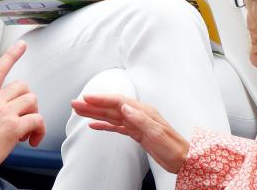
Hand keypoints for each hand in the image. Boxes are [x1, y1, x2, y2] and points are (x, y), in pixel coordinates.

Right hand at [0, 41, 44, 180]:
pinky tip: (32, 139)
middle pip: (23, 86)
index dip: (11, 55)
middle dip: (27, 100)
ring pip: (32, 100)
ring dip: (33, 114)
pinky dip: (39, 130)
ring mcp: (4, 112)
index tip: (21, 45)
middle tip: (23, 116)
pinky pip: (37, 120)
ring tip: (25, 130)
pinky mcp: (14, 126)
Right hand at [71, 94, 187, 174]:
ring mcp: (137, 124)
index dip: (102, 99)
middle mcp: (139, 115)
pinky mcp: (136, 133)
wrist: (181, 158)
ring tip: (80, 111)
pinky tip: (94, 125)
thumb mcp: (157, 133)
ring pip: (112, 116)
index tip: (86, 98)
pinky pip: (116, 126)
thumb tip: (125, 107)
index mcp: (144, 112)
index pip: (119, 101)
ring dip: (95, 113)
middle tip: (75, 103)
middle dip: (93, 105)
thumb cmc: (172, 145)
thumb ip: (141, 119)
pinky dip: (104, 125)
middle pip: (112, 107)